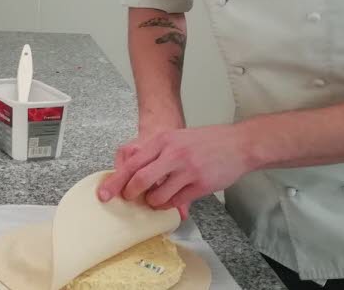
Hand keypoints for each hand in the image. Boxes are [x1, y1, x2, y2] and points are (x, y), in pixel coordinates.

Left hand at [97, 125, 252, 217]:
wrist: (238, 144)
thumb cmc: (206, 141)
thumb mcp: (177, 137)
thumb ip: (156, 152)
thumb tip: (134, 172)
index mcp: (164, 140)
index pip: (132, 163)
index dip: (116, 181)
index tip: (105, 194)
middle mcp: (173, 154)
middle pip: (140, 180)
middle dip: (130, 194)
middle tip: (130, 199)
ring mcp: (187, 170)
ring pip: (157, 196)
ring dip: (152, 203)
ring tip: (155, 200)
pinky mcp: (200, 185)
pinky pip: (176, 202)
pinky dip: (169, 205)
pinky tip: (171, 201)